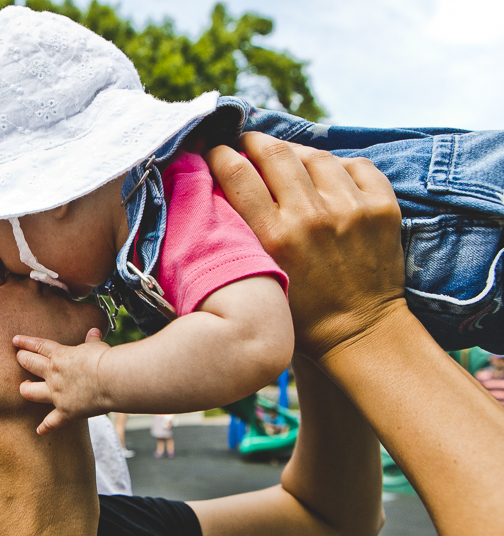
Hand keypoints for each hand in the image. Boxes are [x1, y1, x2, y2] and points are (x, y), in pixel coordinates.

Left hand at [13, 328, 110, 434]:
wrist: (111, 380)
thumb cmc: (106, 361)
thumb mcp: (98, 347)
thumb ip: (92, 341)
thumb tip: (94, 331)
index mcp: (61, 356)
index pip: (39, 346)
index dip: (26, 342)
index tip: (15, 340)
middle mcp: (54, 374)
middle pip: (29, 364)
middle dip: (22, 359)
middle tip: (19, 358)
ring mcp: (57, 393)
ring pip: (30, 391)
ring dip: (25, 389)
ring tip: (24, 387)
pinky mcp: (65, 411)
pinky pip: (51, 421)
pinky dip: (46, 427)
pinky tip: (40, 431)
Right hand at [205, 133, 403, 360]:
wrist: (359, 333)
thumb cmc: (299, 314)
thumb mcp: (258, 276)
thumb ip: (241, 236)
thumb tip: (222, 191)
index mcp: (274, 237)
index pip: (237, 174)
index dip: (220, 155)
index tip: (214, 151)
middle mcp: (311, 217)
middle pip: (274, 154)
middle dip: (253, 141)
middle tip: (245, 142)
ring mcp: (351, 209)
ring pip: (315, 155)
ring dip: (295, 153)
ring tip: (286, 159)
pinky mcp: (382, 208)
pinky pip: (356, 165)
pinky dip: (338, 166)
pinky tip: (328, 176)